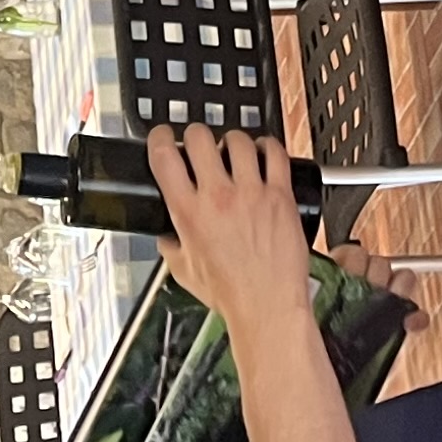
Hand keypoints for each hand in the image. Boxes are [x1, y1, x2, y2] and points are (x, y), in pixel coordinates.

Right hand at [146, 124, 315, 327]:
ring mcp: (251, 193)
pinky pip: (275, 154)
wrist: (267, 305)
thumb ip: (170, 246)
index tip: (164, 136)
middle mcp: (218, 197)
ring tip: (234, 151)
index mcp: (189, 213)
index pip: (165, 157)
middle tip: (201, 147)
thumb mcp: (184, 271)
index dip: (161, 138)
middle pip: (200, 138)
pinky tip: (264, 152)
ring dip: (232, 142)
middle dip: (197, 137)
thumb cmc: (231, 293)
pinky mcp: (280, 195)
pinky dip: (268, 146)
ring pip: (239, 141)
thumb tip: (165, 234)